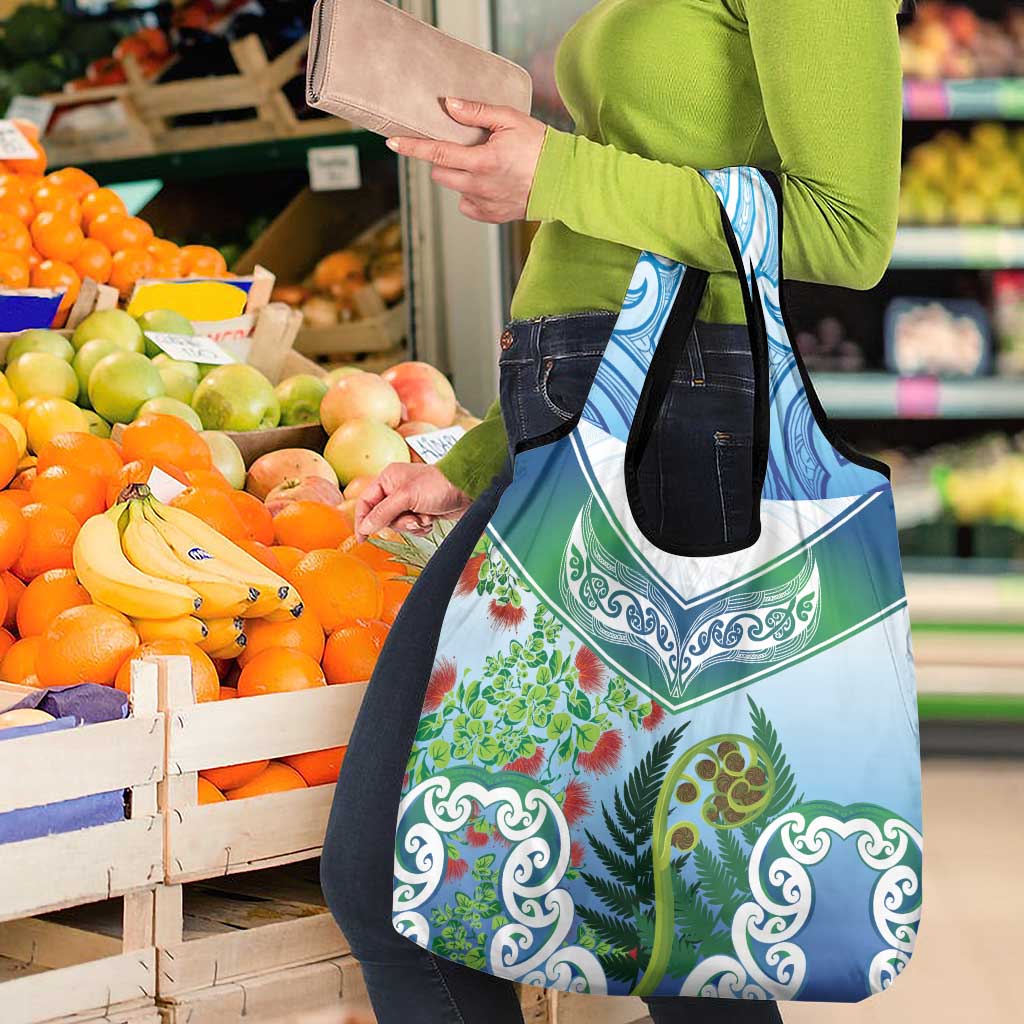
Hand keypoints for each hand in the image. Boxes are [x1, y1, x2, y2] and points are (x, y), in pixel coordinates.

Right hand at [354, 463, 471, 540]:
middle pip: (382, 517)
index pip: (365, 502)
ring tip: (425, 517)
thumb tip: (365, 526)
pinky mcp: (421, 511)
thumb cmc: (438, 484)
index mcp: (388, 479)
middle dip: (399, 522)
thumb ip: (383, 512)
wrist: (467, 489)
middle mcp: (395, 490)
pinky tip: (431, 519)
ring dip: (412, 525)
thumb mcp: (406, 497)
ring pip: (398, 524)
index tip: (362, 538)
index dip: (362, 520)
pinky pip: (411, 527)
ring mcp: (409, 501)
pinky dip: (421, 527)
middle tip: (412, 519)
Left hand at [385, 97, 546, 222]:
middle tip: (460, 147)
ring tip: (481, 164)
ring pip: (454, 188)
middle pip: (440, 173)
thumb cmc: (540, 146)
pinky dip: (471, 193)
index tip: (392, 143)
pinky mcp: (491, 216)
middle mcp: (479, 186)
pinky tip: (488, 183)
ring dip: (458, 175)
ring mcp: (484, 204)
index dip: (412, 147)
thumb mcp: (510, 119)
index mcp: (482, 161)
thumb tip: (448, 105)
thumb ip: (476, 112)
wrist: (564, 181)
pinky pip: (467, 205)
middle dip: (442, 159)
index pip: (437, 153)